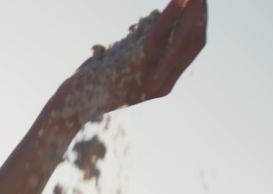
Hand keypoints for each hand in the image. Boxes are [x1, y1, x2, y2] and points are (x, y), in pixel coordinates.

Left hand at [63, 0, 207, 119]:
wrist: (72, 104)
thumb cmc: (93, 83)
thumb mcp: (124, 64)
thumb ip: (143, 50)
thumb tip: (155, 22)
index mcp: (165, 81)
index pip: (194, 46)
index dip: (200, 20)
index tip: (199, 0)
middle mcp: (163, 82)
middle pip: (194, 40)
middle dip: (200, 12)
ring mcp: (151, 77)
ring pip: (183, 38)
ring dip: (191, 10)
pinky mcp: (135, 66)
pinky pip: (158, 37)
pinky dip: (170, 15)